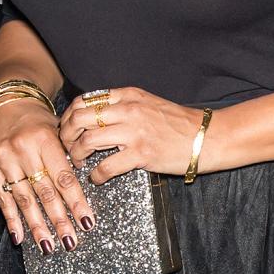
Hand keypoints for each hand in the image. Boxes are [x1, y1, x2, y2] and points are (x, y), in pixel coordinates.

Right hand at [0, 100, 95, 253]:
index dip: (76, 202)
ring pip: (23, 199)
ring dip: (36, 226)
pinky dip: (11, 219)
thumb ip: (67, 158)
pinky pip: (1, 197)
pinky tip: (20, 236)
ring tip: (48, 245)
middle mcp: (22, 149)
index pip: (64, 178)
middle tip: (70, 241)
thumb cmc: (37, 121)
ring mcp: (3, 158)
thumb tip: (80, 194)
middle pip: (44, 192)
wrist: (7, 102)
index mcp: (44, 139)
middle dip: (59, 220)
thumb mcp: (58, 130)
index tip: (86, 221)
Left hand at [59, 87, 206, 182]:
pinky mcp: (142, 154)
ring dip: (76, 155)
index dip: (69, 116)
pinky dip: (96, 175)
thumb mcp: (149, 104)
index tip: (67, 128)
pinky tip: (97, 178)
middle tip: (66, 147)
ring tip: (79, 162)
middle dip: (66, 134)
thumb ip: (124, 107)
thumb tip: (97, 117)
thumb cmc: (179, 124)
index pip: (85, 100)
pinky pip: (106, 166)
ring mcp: (134, 132)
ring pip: (87, 141)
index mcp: (128, 96)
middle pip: (79, 118)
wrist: (207, 137)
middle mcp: (128, 110)